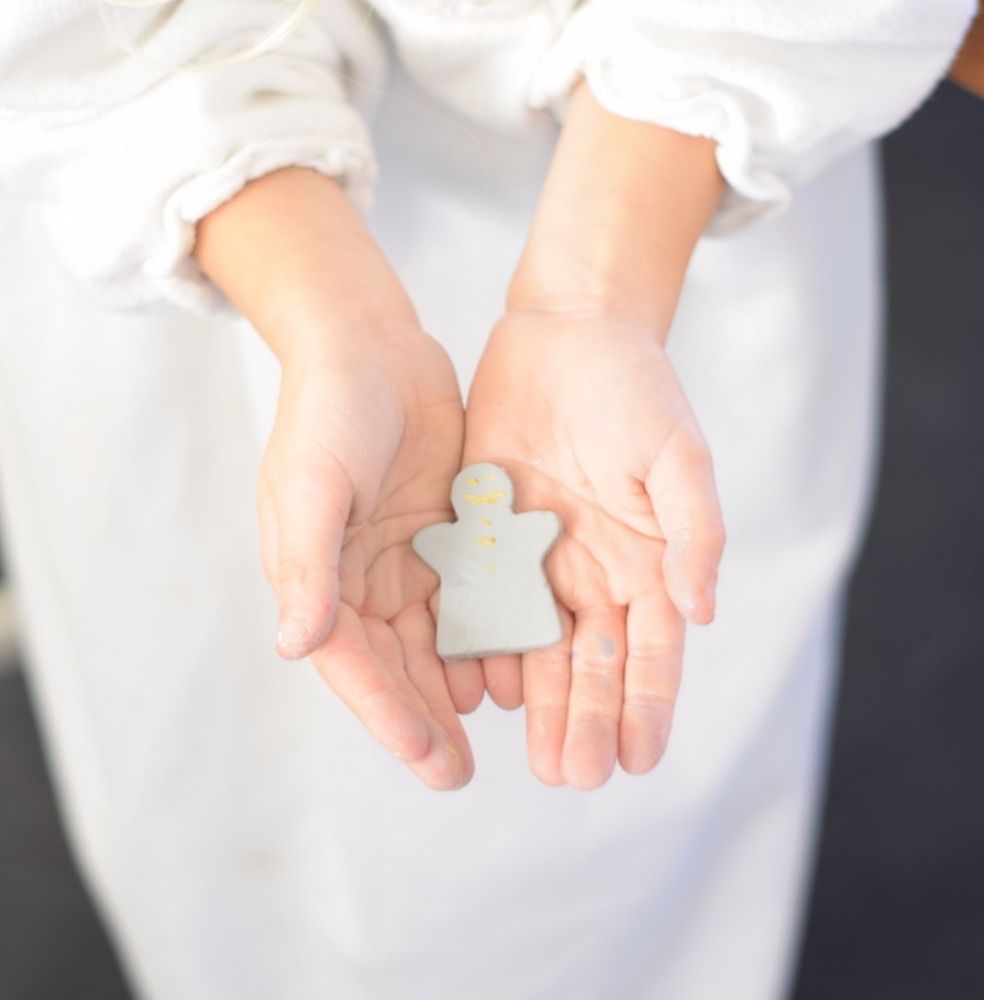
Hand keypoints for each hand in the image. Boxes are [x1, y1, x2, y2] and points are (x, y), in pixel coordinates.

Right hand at [259, 325, 480, 789]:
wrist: (371, 348)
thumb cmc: (329, 410)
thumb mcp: (313, 482)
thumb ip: (308, 562)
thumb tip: (295, 645)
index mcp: (316, 576)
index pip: (352, 662)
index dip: (388, 713)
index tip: (428, 759)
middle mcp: (357, 580)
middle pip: (394, 665)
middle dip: (424, 719)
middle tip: (457, 774)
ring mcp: (403, 561)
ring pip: (432, 641)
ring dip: (457, 686)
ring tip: (495, 732)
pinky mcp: (443, 538)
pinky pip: (466, 597)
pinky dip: (484, 633)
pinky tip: (514, 664)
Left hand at [463, 307, 724, 788]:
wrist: (567, 333)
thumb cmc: (634, 388)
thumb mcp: (677, 456)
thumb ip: (694, 533)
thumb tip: (703, 611)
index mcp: (647, 561)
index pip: (651, 650)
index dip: (647, 705)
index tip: (638, 759)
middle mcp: (594, 573)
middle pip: (593, 663)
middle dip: (589, 719)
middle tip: (577, 775)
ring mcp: (539, 560)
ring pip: (540, 647)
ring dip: (542, 702)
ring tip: (538, 753)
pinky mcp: (490, 538)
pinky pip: (485, 602)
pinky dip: (486, 645)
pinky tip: (482, 687)